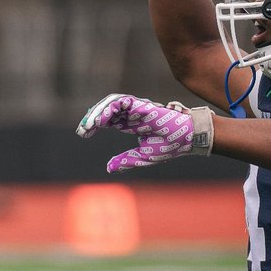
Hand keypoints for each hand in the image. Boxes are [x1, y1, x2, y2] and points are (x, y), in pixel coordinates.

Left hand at [76, 93, 212, 171]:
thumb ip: (126, 160)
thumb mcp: (143, 156)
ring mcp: (137, 109)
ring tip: (89, 125)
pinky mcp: (142, 106)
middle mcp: (133, 115)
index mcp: (133, 124)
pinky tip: (100, 120)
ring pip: (111, 103)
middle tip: (82, 130)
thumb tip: (109, 167)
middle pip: (107, 110)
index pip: (109, 119)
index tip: (84, 133)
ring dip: (98, 112)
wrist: (187, 140)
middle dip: (92, 117)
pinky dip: (108, 109)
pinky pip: (121, 102)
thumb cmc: (170, 146)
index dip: (95, 124)